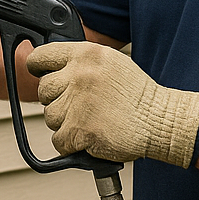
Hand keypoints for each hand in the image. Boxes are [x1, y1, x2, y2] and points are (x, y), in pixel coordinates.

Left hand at [26, 42, 198, 166]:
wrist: (161, 120)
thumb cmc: (138, 95)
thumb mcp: (111, 63)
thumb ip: (81, 62)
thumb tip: (50, 67)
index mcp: (86, 55)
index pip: (43, 56)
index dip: (37, 66)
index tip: (38, 72)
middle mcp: (79, 75)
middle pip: (44, 90)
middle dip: (57, 100)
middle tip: (79, 106)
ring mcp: (78, 103)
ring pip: (50, 117)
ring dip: (65, 123)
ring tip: (90, 120)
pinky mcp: (80, 130)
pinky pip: (58, 141)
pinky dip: (71, 145)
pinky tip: (89, 137)